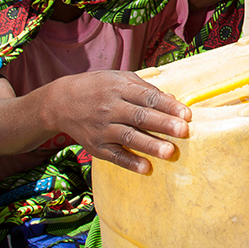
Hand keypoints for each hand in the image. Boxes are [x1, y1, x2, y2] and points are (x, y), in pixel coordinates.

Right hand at [43, 70, 191, 173]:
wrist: (61, 102)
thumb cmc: (99, 88)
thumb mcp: (120, 79)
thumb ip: (146, 89)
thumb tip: (173, 102)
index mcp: (120, 89)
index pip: (148, 98)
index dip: (168, 106)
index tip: (187, 114)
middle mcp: (111, 108)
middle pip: (141, 117)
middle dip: (163, 124)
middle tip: (184, 131)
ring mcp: (103, 128)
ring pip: (129, 137)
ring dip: (150, 145)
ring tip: (170, 152)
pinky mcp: (96, 146)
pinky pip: (115, 155)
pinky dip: (130, 162)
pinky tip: (146, 168)